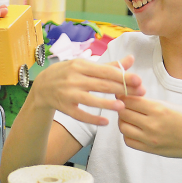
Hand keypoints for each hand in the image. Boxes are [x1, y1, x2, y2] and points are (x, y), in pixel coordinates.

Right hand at [30, 55, 144, 125]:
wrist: (42, 86)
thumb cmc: (67, 73)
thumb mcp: (85, 65)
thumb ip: (109, 66)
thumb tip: (131, 59)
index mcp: (81, 65)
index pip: (106, 71)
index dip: (123, 76)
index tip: (139, 81)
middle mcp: (74, 78)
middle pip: (101, 85)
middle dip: (121, 89)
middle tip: (139, 94)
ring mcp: (68, 94)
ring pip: (90, 100)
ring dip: (107, 104)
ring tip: (122, 107)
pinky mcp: (64, 107)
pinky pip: (80, 115)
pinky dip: (92, 119)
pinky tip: (105, 123)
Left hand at [118, 96, 181, 160]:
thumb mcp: (170, 105)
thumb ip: (150, 103)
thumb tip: (130, 98)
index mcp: (159, 109)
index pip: (129, 100)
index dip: (122, 95)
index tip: (121, 93)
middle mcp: (152, 124)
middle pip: (123, 113)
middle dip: (121, 107)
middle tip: (123, 104)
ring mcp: (150, 138)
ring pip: (123, 127)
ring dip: (123, 121)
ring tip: (128, 117)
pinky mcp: (150, 149)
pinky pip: (129, 141)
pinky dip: (127, 134)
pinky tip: (133, 129)